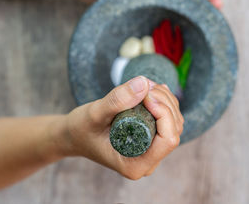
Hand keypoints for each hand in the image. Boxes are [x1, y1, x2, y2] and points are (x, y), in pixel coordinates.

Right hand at [60, 76, 183, 179]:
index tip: (146, 95)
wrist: (74, 135)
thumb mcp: (94, 114)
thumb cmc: (80, 129)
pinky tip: (152, 90)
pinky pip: (169, 119)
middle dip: (164, 102)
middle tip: (144, 86)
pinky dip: (164, 101)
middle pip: (174, 129)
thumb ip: (117, 100)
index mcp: (136, 165)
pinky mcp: (152, 139)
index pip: (168, 140)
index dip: (164, 113)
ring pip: (174, 122)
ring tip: (145, 86)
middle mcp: (148, 161)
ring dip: (165, 99)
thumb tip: (144, 83)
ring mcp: (152, 151)